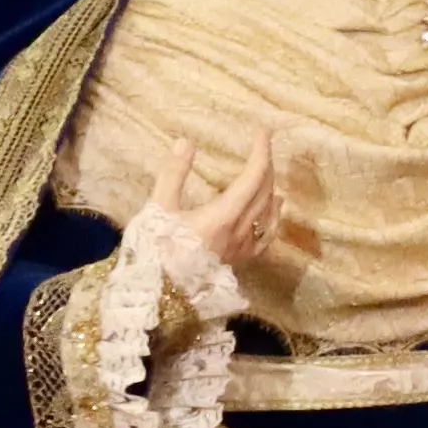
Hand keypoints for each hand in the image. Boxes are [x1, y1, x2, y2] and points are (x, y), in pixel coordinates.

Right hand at [149, 133, 280, 273]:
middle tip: (261, 146)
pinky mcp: (239, 262)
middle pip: (265, 192)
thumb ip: (173, 174)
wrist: (158, 296)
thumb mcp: (159, 208)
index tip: (261, 132)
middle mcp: (239, 231)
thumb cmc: (154, 252)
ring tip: (269, 172)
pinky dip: (273, 218)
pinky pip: (266, 237)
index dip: (261, 152)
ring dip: (271, 188)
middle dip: (266, 165)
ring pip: (268, 213)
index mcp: (223, 216)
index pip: (253, 177)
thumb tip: (185, 142)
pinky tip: (273, 212)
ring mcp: (242, 249)